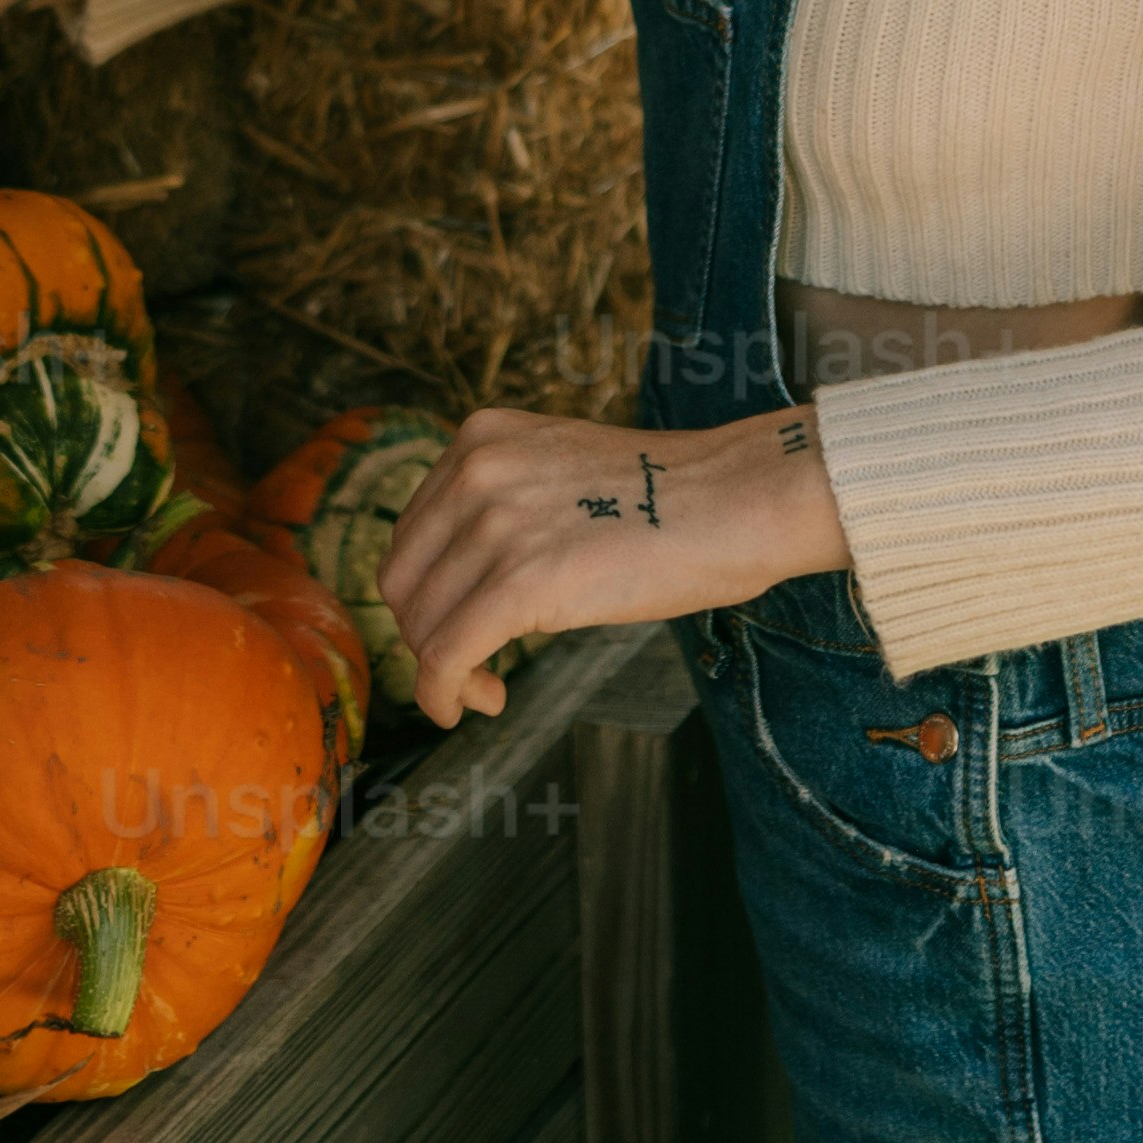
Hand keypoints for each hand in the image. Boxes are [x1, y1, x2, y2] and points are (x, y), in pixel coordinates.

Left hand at [384, 402, 848, 726]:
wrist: (740, 498)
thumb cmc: (671, 498)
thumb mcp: (562, 471)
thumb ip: (505, 502)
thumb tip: (464, 576)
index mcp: (480, 438)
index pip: (412, 533)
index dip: (426, 593)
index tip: (460, 625)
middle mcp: (475, 471)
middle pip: (402, 580)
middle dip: (426, 635)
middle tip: (471, 667)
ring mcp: (494, 524)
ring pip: (422, 625)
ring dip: (444, 671)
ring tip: (488, 688)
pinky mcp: (519, 582)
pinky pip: (445, 656)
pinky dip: (443, 694)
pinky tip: (474, 705)